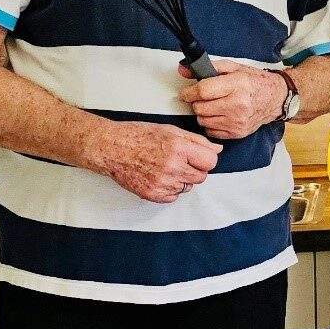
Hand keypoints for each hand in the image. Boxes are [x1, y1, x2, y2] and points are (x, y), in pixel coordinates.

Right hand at [90, 120, 221, 203]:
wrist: (112, 148)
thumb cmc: (140, 135)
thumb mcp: (172, 130)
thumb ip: (198, 141)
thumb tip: (218, 150)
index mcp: (179, 148)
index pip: (210, 162)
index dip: (206, 159)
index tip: (199, 157)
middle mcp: (172, 167)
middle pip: (201, 177)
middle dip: (195, 170)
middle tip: (181, 161)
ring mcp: (161, 183)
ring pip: (187, 188)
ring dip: (182, 180)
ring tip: (166, 167)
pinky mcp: (151, 194)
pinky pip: (173, 197)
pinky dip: (169, 190)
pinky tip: (159, 176)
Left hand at [178, 60, 284, 139]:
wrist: (276, 99)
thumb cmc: (255, 82)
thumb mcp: (234, 67)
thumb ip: (209, 68)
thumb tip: (184, 70)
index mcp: (237, 85)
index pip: (203, 91)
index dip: (189, 92)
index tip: (186, 92)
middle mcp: (238, 105)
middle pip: (200, 108)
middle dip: (197, 102)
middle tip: (204, 97)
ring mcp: (237, 121)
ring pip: (203, 121)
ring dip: (204, 113)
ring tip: (214, 105)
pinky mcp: (237, 133)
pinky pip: (211, 131)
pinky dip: (211, 123)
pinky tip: (220, 115)